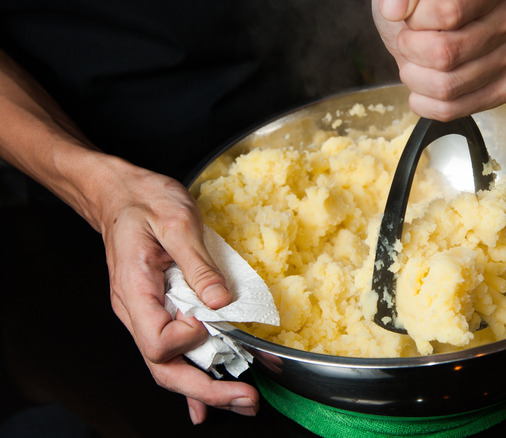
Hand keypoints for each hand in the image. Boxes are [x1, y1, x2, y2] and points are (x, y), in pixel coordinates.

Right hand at [2, 49, 258, 424]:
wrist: (121, 194)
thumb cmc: (144, 202)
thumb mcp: (176, 222)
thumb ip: (198, 264)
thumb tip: (221, 301)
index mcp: (135, 291)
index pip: (157, 339)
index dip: (188, 340)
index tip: (211, 322)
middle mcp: (136, 312)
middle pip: (163, 368)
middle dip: (205, 390)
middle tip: (244, 398)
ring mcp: (146, 315)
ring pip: (168, 366)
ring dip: (205, 389)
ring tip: (241, 401)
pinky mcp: (160, 312)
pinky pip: (172, 354)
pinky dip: (190, 379)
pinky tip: (204, 403)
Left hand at [373, 0, 505, 120]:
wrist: (440, 25)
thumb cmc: (428, 6)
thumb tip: (393, 9)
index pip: (447, 13)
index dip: (415, 21)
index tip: (411, 18)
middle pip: (445, 54)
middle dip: (411, 52)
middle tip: (409, 43)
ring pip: (446, 86)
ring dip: (414, 78)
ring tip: (414, 63)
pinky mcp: (505, 88)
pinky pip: (452, 109)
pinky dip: (423, 102)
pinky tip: (421, 85)